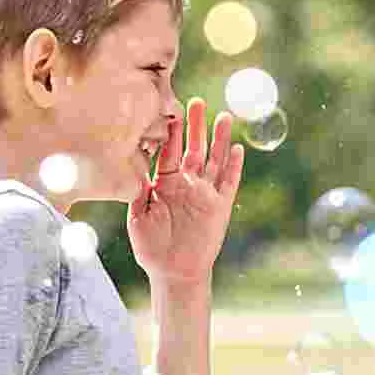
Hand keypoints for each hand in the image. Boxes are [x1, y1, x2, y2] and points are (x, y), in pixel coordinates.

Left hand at [127, 99, 244, 287]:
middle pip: (194, 149)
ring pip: (214, 160)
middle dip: (195, 126)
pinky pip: (229, 182)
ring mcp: (205, 194)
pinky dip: (233, 166)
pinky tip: (237, 148)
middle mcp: (187, 185)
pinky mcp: (220, 207)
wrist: (173, 272)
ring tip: (224, 116)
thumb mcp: (138, 217)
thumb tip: (136, 167)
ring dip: (219, 139)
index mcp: (165, 184)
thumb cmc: (151, 247)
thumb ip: (139, 192)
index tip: (170, 111)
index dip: (171, 133)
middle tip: (196, 102)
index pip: (169, 152)